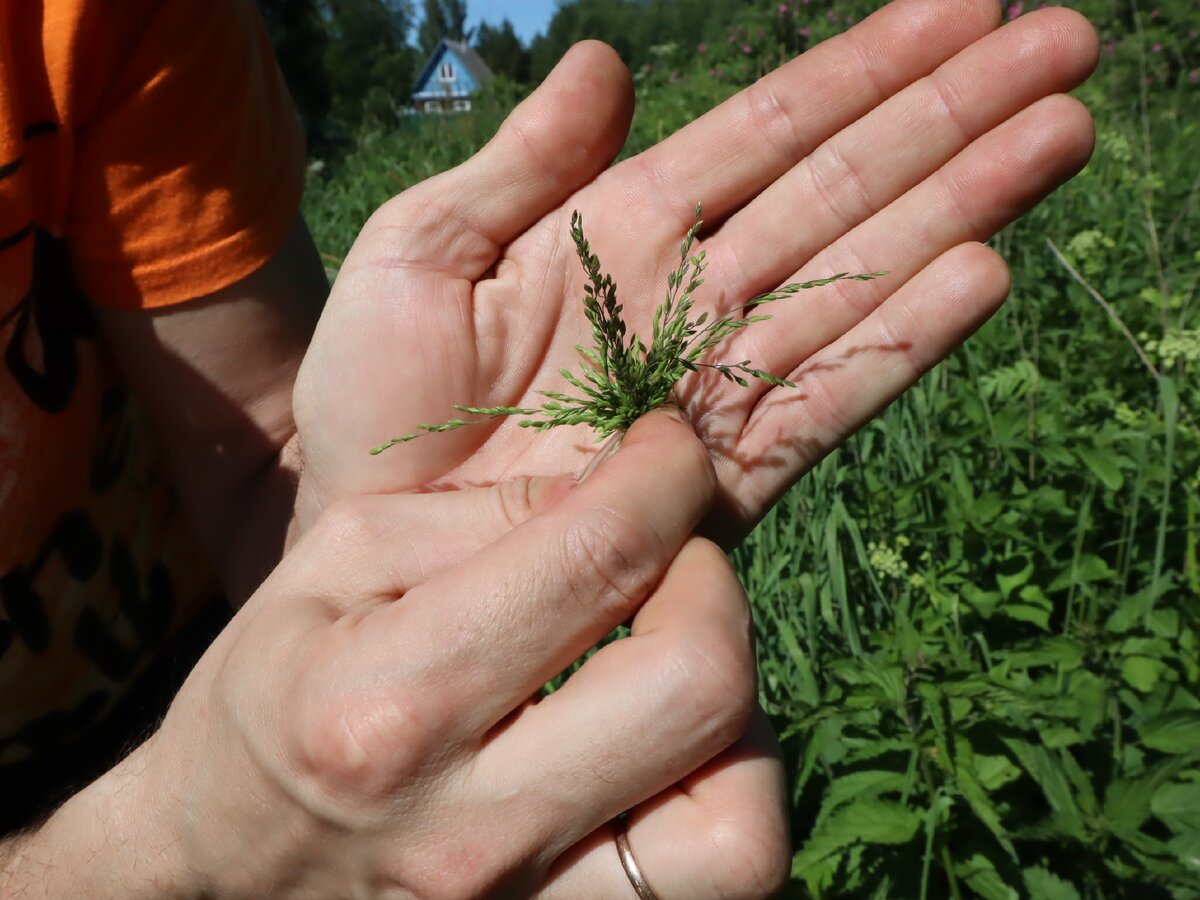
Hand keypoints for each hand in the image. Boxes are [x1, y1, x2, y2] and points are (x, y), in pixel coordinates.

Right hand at [58, 411, 782, 897]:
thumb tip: (618, 487)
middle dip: (709, 584)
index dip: (665, 477)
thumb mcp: (336, 562)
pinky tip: (669, 745)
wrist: (222, 868)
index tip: (667, 450)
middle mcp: (471, 819)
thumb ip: (477, 514)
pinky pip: (718, 881)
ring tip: (672, 665)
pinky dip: (725, 797)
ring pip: (739, 828)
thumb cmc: (273, 693)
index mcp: (390, 697)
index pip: (597, 558)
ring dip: (734, 714)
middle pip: (697, 681)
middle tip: (666, 560)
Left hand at [292, 0, 1097, 541]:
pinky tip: (978, 275)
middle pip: (838, 190)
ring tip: (1054, 139)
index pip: (763, 132)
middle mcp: (688, 297)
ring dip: (956, 207)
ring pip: (854, 277)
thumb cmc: (372, 403)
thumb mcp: (419, 253)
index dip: (860, 70)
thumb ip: (516, 165)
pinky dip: (898, 338)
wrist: (363, 540)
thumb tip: (605, 61)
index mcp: (619, 229)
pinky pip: (821, 397)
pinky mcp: (719, 480)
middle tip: (1062, 46)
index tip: (960, 7)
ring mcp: (711, 386)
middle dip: (949, 119)